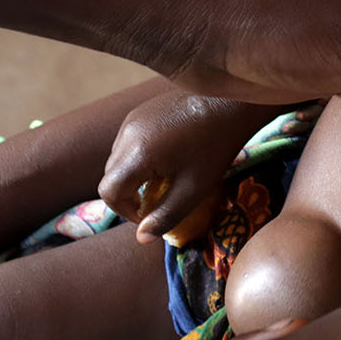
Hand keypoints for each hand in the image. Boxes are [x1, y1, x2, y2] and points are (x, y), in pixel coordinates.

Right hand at [99, 91, 251, 244]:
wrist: (232, 102)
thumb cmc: (216, 146)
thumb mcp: (194, 189)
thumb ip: (166, 216)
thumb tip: (141, 238)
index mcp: (137, 153)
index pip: (108, 192)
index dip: (125, 211)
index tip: (150, 214)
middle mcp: (127, 133)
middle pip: (110, 175)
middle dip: (128, 195)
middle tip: (157, 200)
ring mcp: (132, 119)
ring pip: (117, 159)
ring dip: (131, 176)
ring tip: (162, 180)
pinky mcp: (141, 111)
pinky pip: (127, 142)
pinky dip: (137, 158)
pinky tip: (165, 159)